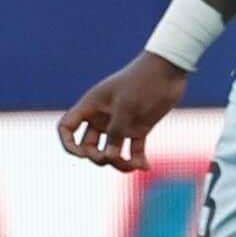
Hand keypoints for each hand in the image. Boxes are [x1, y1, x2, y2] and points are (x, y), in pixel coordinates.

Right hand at [57, 52, 187, 172]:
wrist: (168, 70)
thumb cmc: (142, 82)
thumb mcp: (127, 106)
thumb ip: (116, 132)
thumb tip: (109, 157)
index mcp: (91, 106)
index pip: (67, 127)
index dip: (68, 144)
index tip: (80, 155)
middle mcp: (102, 117)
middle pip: (88, 146)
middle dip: (97, 157)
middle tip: (110, 158)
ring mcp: (120, 124)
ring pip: (110, 152)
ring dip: (118, 163)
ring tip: (134, 165)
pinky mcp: (139, 129)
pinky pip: (133, 151)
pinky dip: (137, 160)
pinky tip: (146, 166)